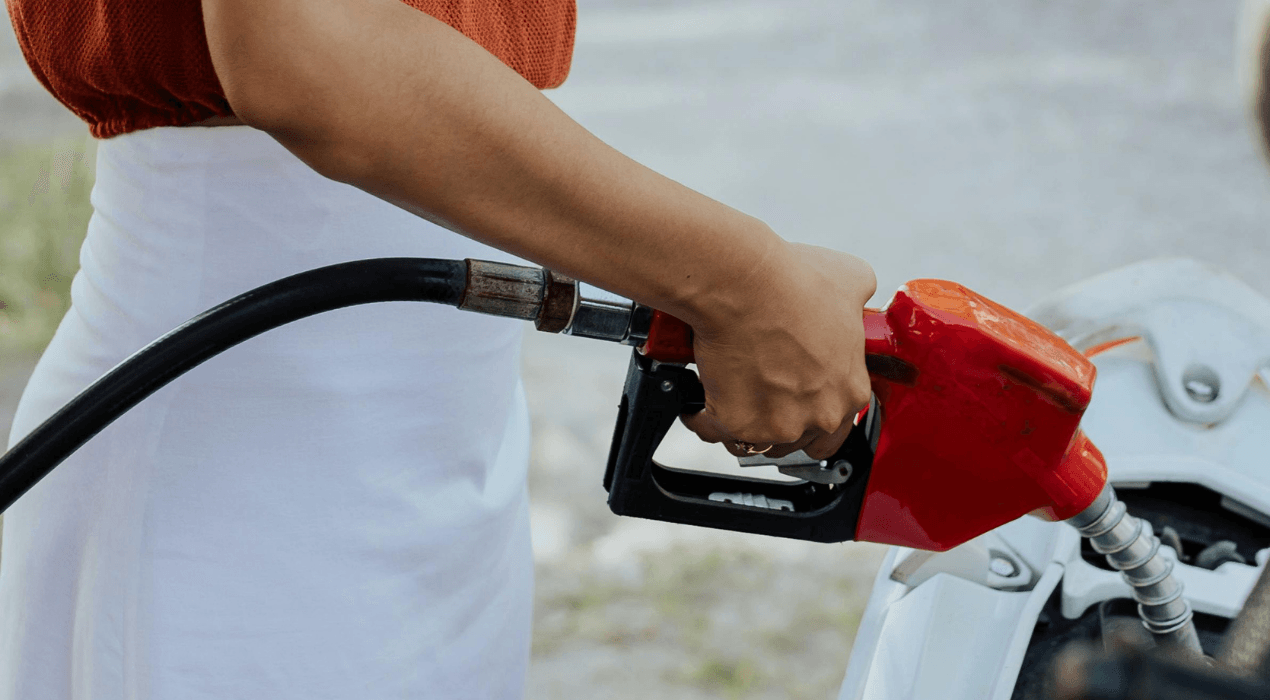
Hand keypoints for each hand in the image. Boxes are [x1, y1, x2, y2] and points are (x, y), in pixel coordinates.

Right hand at [680, 241, 876, 459]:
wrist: (744, 284)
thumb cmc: (791, 281)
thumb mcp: (850, 280)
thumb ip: (857, 303)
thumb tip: (852, 298)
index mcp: (851, 389)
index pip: (838, 423)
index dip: (812, 408)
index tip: (795, 397)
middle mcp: (820, 415)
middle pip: (798, 437)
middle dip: (778, 420)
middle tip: (760, 394)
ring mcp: (780, 425)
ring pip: (756, 440)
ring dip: (742, 424)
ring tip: (728, 396)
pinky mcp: (738, 425)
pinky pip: (715, 430)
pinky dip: (702, 417)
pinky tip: (699, 401)